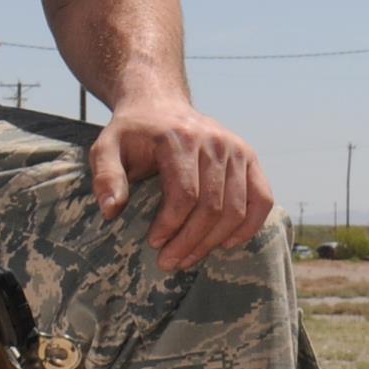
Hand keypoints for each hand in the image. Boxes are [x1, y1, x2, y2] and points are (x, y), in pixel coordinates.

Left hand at [87, 95, 274, 270]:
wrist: (160, 106)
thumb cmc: (132, 134)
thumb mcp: (106, 148)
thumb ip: (106, 176)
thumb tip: (112, 210)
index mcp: (181, 138)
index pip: (185, 194)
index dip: (171, 225)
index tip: (154, 243)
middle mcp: (215, 141)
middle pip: (212, 206)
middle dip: (190, 241)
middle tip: (169, 262)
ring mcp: (238, 149)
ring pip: (236, 209)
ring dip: (214, 242)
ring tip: (189, 258)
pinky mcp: (250, 158)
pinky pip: (262, 199)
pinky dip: (249, 227)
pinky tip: (226, 244)